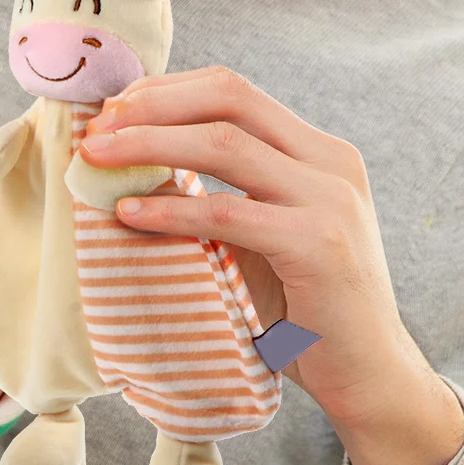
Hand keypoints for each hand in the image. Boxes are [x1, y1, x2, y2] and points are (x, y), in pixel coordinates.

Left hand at [79, 67, 463, 464]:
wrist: (367, 373)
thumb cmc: (301, 308)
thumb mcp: (261, 233)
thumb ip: (222, 193)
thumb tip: (131, 168)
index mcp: (317, 150)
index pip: (233, 91)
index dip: (166, 92)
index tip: (112, 110)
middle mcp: (330, 162)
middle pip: (229, 99)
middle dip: (152, 105)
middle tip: (96, 126)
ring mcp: (329, 199)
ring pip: (224, 144)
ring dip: (149, 145)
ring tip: (95, 157)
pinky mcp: (318, 244)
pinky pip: (227, 213)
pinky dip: (170, 210)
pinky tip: (127, 214)